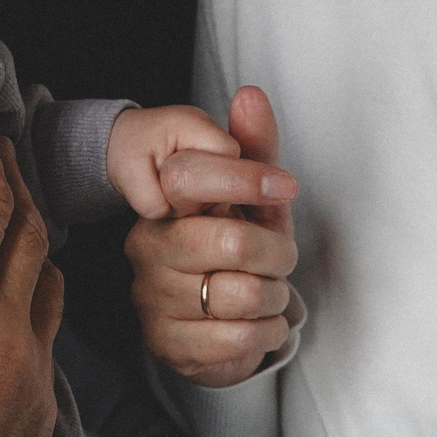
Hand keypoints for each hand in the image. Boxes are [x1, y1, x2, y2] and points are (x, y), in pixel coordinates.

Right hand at [0, 119, 61, 436]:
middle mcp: (4, 336)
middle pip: (29, 225)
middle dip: (12, 176)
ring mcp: (31, 376)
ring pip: (52, 274)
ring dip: (35, 227)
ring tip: (8, 202)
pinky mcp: (41, 413)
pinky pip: (53, 326)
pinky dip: (40, 285)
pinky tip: (15, 288)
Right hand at [123, 86, 300, 387]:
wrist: (220, 328)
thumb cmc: (240, 256)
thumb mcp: (255, 201)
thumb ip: (255, 148)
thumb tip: (250, 93)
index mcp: (166, 204)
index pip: (186, 177)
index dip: (244, 179)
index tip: (286, 187)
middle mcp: (149, 247)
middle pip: (230, 242)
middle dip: (278, 255)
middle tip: (281, 260)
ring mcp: (153, 298)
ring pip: (242, 294)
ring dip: (275, 298)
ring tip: (269, 295)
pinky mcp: (167, 344)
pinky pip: (238, 339)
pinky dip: (267, 333)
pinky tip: (261, 326)